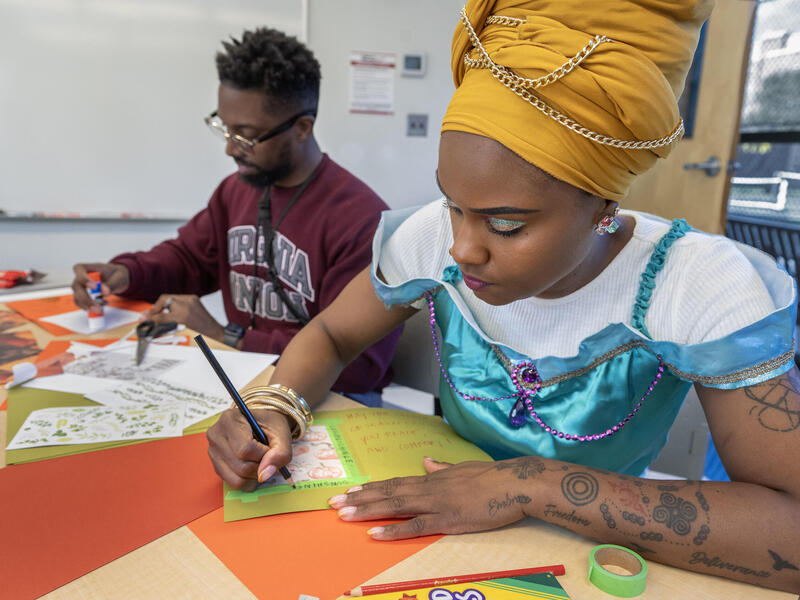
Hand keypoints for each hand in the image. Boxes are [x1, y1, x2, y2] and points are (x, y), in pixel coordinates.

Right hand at [71, 262, 129, 308]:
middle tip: (97, 307)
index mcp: (88, 267)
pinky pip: (81, 304)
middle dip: (85, 298)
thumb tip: (104, 292)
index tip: (95, 287)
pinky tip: (101, 306)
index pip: (79, 269)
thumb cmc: (116, 275)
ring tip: (100, 310)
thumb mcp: (119, 277)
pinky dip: (90, 307)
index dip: (84, 278)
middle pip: (77, 286)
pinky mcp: (82, 296)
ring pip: (77, 297)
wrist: (117, 280)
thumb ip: (111, 283)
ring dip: (87, 305)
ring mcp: (80, 287)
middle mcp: (80, 277)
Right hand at [141, 294, 224, 341]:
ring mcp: (192, 300)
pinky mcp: (194, 298)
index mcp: (183, 315)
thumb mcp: (179, 333)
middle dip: (156, 307)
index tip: (143, 319)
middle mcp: (188, 305)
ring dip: (164, 305)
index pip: (161, 315)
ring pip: (171, 298)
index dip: (151, 318)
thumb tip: (149, 322)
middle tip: (150, 314)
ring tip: (160, 314)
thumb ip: (164, 325)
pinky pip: (178, 298)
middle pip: (164, 300)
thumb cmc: (200, 335)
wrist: (215, 332)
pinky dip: (172, 304)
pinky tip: (171, 311)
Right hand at [206, 407, 294, 490]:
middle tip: (266, 455)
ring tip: (259, 460)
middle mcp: (216, 435)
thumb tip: (264, 475)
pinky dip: (247, 480)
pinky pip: (233, 483)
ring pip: (237, 480)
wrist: (261, 423)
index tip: (269, 448)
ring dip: (254, 475)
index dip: (263, 455)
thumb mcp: (282, 433)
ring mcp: (213, 452)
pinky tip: (251, 465)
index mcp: (230, 420)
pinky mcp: (216, 465)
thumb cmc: (270, 425)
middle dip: (261, 466)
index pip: (245, 450)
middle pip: (241, 467)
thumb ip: (280, 453)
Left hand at [327, 457, 534, 539]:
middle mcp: (429, 487)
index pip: (395, 482)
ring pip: (394, 506)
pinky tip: (374, 533)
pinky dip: (393, 530)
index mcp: (433, 478)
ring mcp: (436, 503)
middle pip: (387, 492)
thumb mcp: (463, 468)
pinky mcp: (447, 519)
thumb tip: (428, 461)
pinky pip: (414, 526)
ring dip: (367, 510)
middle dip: (358, 498)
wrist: (515, 483)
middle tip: (332, 503)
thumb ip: (443, 468)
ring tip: (343, 515)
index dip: (371, 487)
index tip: (350, 490)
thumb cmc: (493, 478)